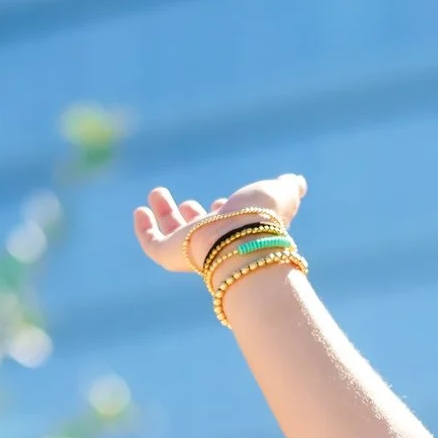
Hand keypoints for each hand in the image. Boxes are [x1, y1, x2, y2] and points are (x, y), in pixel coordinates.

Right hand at [131, 175, 306, 274]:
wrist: (245, 243)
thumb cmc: (264, 219)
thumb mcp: (278, 195)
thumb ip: (287, 188)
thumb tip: (297, 181)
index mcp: (239, 232)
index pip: (227, 225)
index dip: (222, 213)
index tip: (219, 201)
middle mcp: (217, 243)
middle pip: (200, 232)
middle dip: (192, 216)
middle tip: (187, 202)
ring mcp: (193, 250)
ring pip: (175, 236)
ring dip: (166, 215)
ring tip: (156, 193)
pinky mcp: (171, 255)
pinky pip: (153, 245)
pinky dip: (144, 229)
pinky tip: (140, 211)